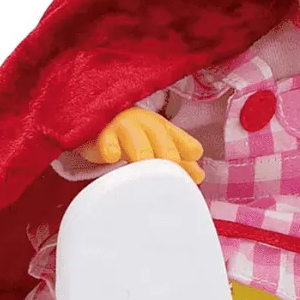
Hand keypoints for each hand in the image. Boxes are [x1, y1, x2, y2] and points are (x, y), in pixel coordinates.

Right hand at [80, 107, 205, 183]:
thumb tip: (199, 176)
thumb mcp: (156, 145)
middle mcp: (144, 123)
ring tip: (145, 164)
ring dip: (141, 150)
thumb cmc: (134, 137)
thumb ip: (178, 159)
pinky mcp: (100, 134)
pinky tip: (112, 156)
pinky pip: (105, 140)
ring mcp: (122, 127)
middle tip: (172, 171)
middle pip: (159, 134)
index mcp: (161, 127)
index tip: (196, 174)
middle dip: (167, 152)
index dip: (188, 152)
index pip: (179, 138)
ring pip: (134, 137)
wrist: (100, 123)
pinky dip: (109, 147)